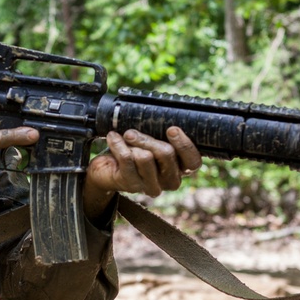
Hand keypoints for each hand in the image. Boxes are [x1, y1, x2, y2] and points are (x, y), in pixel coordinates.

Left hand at [82, 126, 201, 217]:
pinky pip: (127, 158)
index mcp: (180, 168)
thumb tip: (163, 114)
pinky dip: (117, 144)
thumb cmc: (134, 150)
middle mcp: (169, 180)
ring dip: (133, 142)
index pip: (193, 162)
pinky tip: (113, 138)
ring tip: (125, 138)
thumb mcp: (152, 141)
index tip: (171, 129)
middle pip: (167, 154)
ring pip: (146, 157)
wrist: (106, 168)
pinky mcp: (132, 185)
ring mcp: (151, 185)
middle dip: (148, 138)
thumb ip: (162, 134)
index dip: (184, 145)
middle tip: (132, 132)